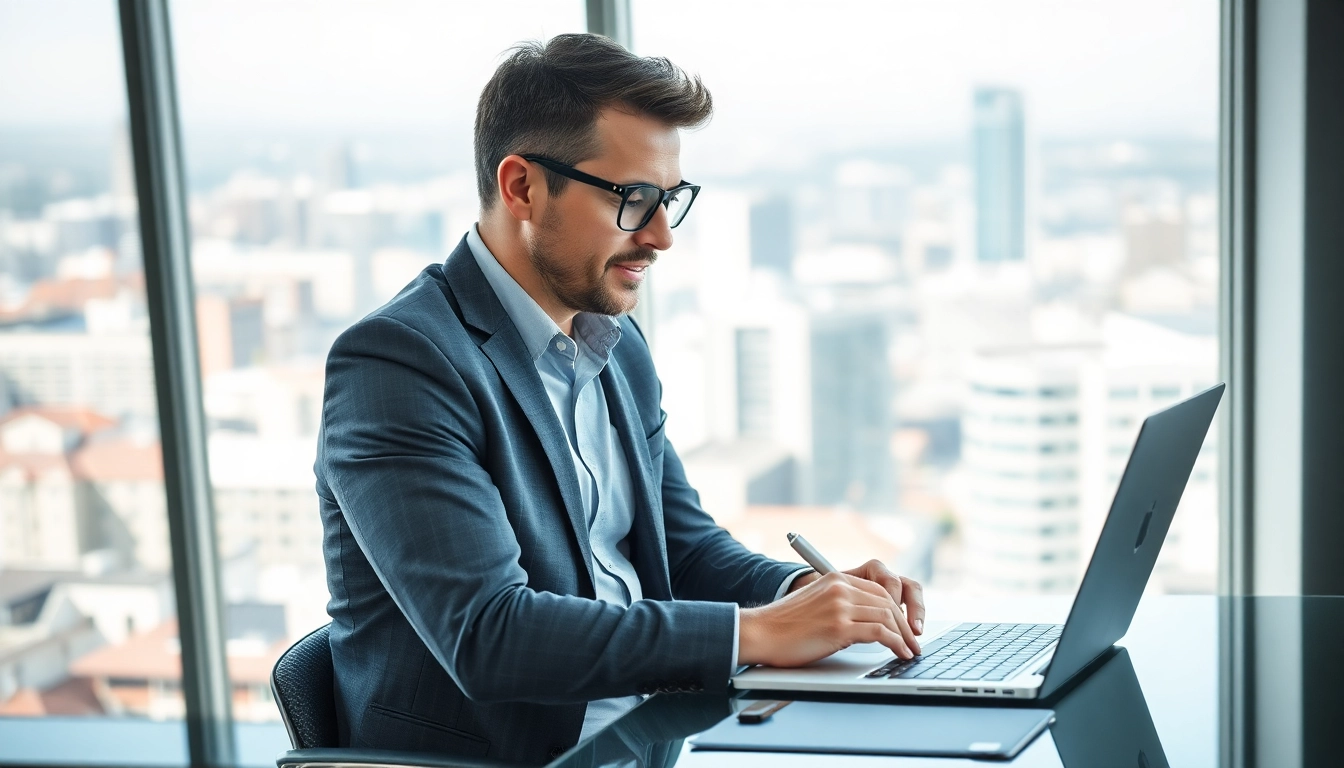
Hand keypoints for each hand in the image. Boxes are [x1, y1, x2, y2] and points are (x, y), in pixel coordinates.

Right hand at [738, 571, 921, 667]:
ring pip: (887, 617)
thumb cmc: (783, 626)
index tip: (903, 627)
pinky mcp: (839, 627)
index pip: (878, 590)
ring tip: (909, 651)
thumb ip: (840, 605)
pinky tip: (899, 653)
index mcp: (835, 579)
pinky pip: (879, 633)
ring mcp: (840, 606)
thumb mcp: (816, 604)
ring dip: (903, 637)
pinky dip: (895, 644)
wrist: (760, 633)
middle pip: (887, 602)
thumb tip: (867, 623)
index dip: (896, 610)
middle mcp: (840, 588)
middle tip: (912, 642)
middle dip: (904, 625)